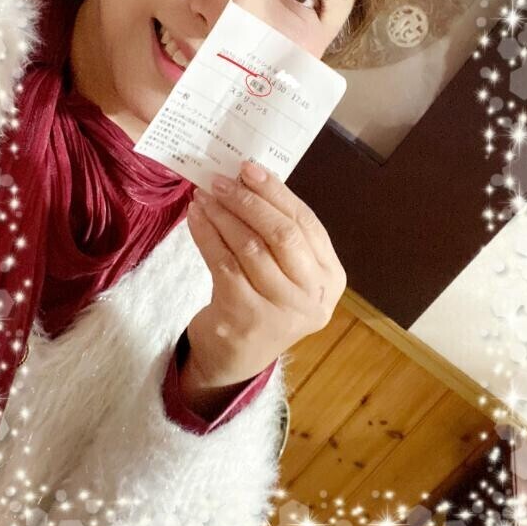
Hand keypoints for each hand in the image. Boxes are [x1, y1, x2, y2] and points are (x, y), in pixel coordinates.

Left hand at [184, 160, 346, 388]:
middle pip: (281, 234)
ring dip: (223, 215)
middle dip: (249, 201)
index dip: (277, 192)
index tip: (249, 168)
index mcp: (330, 277)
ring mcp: (281, 311)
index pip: (305, 223)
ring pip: (250, 247)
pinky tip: (196, 218)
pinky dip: (206, 235)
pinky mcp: (245, 319)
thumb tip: (249, 177)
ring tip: (204, 196)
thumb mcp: (286, 270)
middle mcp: (312, 296)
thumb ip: (278, 232)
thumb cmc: (262, 299)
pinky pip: (223, 264)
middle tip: (221, 181)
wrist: (237, 356)